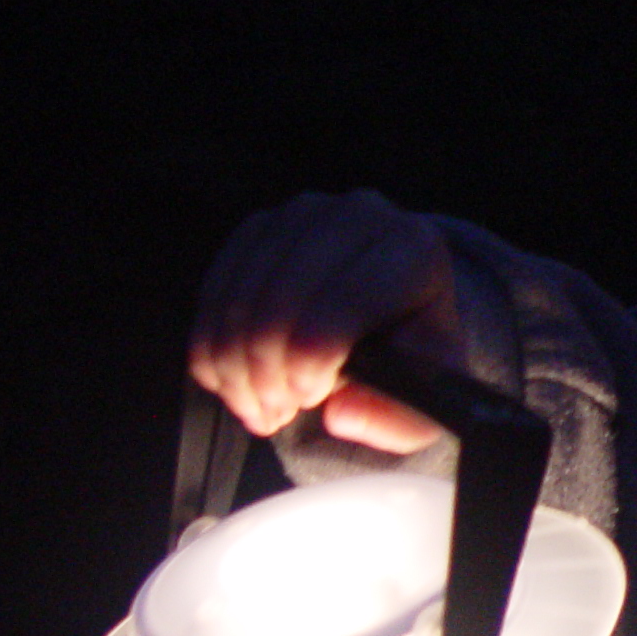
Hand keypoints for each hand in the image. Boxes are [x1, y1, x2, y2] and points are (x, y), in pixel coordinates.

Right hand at [190, 189, 457, 450]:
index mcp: (414, 249)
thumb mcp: (424, 402)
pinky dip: (212, 346)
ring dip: (235, 365)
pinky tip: (231, 382)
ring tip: (258, 408)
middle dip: (267, 368)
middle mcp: (359, 216)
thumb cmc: (413, 360)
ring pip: (242, 295)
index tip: (306, 399)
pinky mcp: (259, 228)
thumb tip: (340, 415)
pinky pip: (215, 290)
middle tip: (274, 415)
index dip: (314, 355)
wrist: (392, 317)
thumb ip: (394, 420)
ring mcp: (302, 215)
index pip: (348, 298)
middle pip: (284, 294)